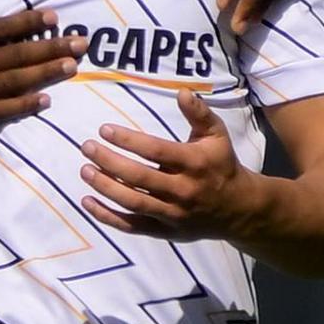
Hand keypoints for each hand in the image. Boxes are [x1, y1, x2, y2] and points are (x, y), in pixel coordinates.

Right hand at [0, 0, 82, 141]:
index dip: (28, 23)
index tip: (53, 17)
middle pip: (18, 56)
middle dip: (52, 48)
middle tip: (81, 44)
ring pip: (17, 82)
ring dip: (46, 74)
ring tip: (72, 67)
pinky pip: (3, 110)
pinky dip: (25, 105)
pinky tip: (45, 101)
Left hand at [79, 89, 264, 240]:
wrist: (240, 209)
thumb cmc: (220, 165)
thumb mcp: (217, 136)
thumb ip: (199, 114)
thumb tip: (181, 91)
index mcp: (195, 164)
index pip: (157, 150)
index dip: (129, 140)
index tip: (103, 129)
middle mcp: (183, 190)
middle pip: (140, 177)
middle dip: (110, 162)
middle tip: (87, 147)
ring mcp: (173, 214)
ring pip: (134, 202)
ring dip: (105, 187)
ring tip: (84, 170)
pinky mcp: (165, 231)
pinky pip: (132, 226)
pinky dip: (107, 216)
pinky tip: (86, 201)